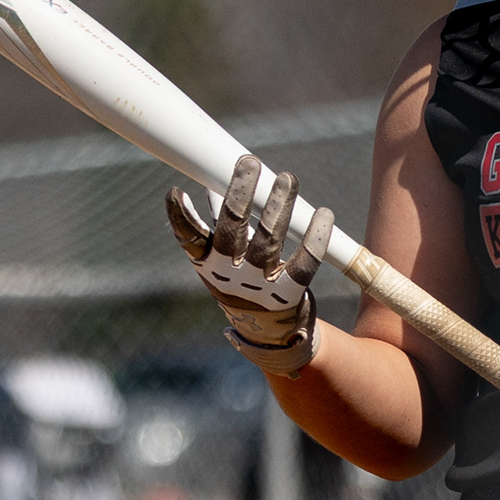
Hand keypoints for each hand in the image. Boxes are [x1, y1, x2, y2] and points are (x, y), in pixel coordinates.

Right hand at [166, 155, 335, 377]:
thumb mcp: (222, 258)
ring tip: (287, 178)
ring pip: (269, 240)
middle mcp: (229, 275)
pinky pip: (304, 263)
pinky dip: (314, 238)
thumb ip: (218, 222)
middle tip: (249, 163)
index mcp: (207, 264)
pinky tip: (323, 214)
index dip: (181, 217)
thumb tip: (211, 182)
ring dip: (278, 206)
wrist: (268, 335)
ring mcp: (258, 287)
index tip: (177, 192)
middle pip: (232, 231)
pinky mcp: (288, 295)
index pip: (189, 239)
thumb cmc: (243, 283)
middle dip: (240, 194)